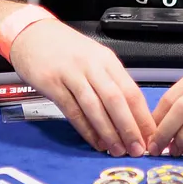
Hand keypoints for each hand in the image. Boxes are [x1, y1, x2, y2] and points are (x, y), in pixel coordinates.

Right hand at [9, 21, 155, 155]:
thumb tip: (131, 113)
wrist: (31, 33)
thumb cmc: (64, 48)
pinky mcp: (52, 83)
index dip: (142, 116)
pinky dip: (85, 129)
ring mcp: (71, 74)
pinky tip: (95, 142)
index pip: (131, 90)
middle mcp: (91, 65)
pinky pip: (72, 110)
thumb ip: (111, 81)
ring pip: (95, 107)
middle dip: (129, 127)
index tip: (151, 136)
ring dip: (109, 132)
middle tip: (138, 149)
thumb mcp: (93, 57)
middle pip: (116, 100)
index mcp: (106, 60)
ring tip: (118, 150)